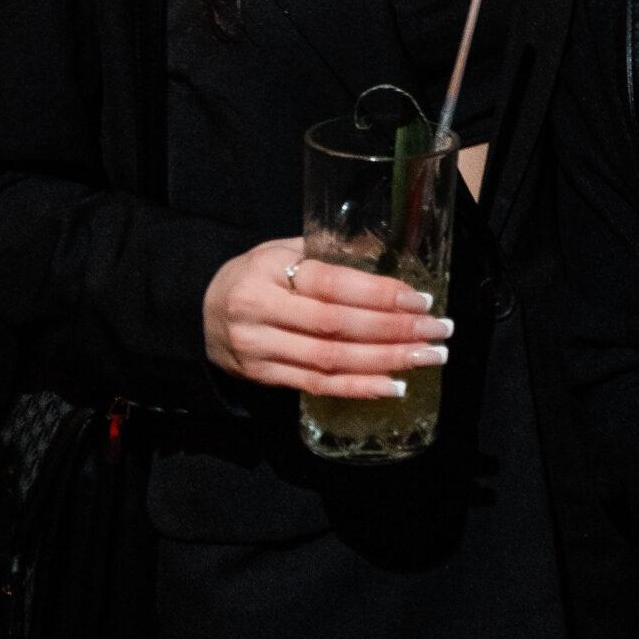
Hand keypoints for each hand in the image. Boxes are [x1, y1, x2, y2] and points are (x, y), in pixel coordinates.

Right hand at [203, 237, 450, 396]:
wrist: (200, 313)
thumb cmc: (255, 276)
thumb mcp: (282, 250)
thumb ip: (330, 252)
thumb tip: (387, 251)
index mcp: (269, 270)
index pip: (332, 284)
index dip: (379, 294)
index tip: (420, 299)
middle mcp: (261, 311)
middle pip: (336, 326)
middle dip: (394, 330)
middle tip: (438, 331)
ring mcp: (260, 349)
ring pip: (331, 360)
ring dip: (386, 361)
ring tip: (427, 357)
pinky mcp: (264, 378)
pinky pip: (318, 386)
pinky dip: (359, 388)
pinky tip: (393, 386)